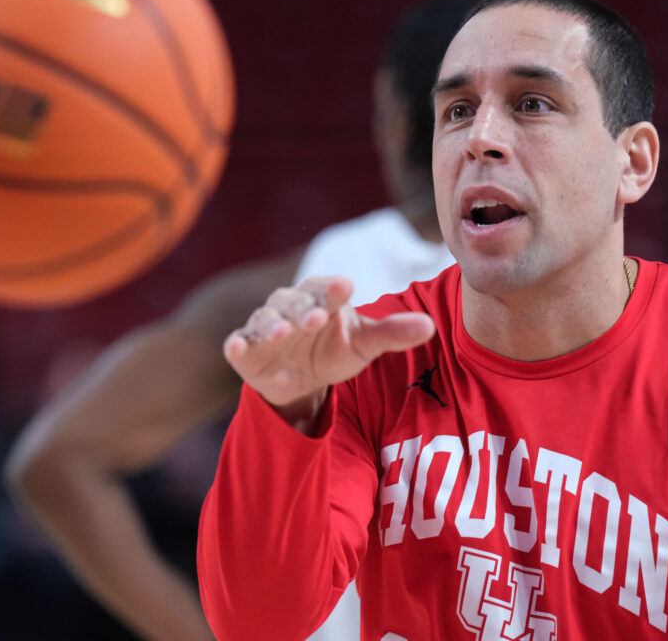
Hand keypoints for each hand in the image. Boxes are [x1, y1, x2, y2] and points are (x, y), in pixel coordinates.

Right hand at [223, 276, 434, 427]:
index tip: (347, 287)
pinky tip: (237, 347)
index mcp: (322, 297)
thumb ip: (393, 333)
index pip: (328, 287)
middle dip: (304, 309)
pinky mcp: (247, 349)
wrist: (303, 380)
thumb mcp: (365, 344)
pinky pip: (239, 343)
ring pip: (265, 319)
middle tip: (316, 318)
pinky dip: (237, 344)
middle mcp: (291, 306)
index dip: (335, 288)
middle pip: (295, 301)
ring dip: (271, 325)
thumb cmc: (336, 350)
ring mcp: (266, 326)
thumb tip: (431, 326)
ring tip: (281, 333)